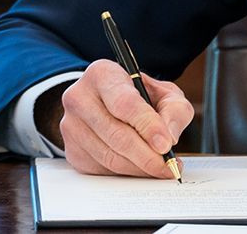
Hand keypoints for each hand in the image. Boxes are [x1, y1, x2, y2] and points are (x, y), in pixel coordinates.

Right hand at [58, 58, 193, 178]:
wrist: (108, 104)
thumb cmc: (138, 97)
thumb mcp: (164, 93)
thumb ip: (174, 110)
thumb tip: (169, 137)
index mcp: (102, 74)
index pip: (124, 103)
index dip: (147, 126)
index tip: (166, 144)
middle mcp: (80, 97)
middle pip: (116, 134)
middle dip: (147, 155)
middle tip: (168, 165)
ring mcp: (72, 126)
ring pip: (110, 156)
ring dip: (139, 167)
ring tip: (160, 168)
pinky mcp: (72, 151)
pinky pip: (102, 169)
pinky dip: (127, 173)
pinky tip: (141, 167)